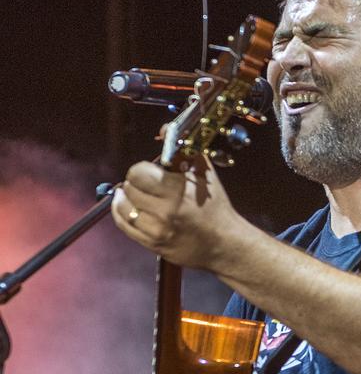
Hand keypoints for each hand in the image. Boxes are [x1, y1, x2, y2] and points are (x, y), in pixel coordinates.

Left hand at [111, 157, 244, 269]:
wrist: (224, 243)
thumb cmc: (215, 207)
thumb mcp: (207, 175)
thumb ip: (186, 150)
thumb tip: (165, 129)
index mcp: (179, 191)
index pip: (139, 173)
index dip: (142, 169)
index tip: (150, 171)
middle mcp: (165, 211)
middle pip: (129, 188)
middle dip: (136, 183)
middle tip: (146, 184)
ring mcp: (156, 230)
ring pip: (123, 207)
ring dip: (127, 198)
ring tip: (138, 196)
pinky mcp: (151, 244)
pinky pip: (123, 225)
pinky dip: (123, 213)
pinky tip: (130, 208)